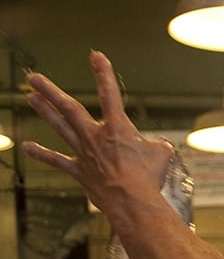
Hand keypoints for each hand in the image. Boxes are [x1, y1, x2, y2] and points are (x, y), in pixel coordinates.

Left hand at [22, 52, 175, 222]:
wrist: (132, 201)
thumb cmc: (149, 178)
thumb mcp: (162, 155)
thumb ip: (157, 145)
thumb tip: (158, 144)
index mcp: (118, 129)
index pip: (110, 95)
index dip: (103, 74)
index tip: (95, 56)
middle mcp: (95, 136)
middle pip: (69, 108)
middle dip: (51, 91)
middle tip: (34, 78)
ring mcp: (84, 153)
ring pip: (60, 127)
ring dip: (44, 112)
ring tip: (30, 98)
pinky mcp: (79, 171)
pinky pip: (57, 161)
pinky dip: (41, 155)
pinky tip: (26, 147)